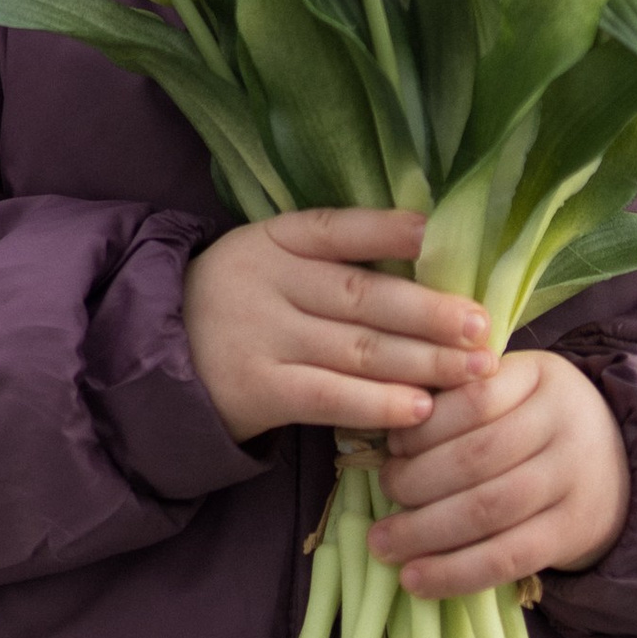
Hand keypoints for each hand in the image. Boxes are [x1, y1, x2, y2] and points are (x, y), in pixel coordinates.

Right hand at [183, 209, 495, 444]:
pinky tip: (420, 409)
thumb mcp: (268, 261)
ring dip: (422, 362)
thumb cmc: (238, 304)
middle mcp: (268, 283)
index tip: (439, 237)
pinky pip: (328, 397)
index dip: (388, 230)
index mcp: (273, 240)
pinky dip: (378, 404)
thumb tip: (426, 263)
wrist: (154, 359)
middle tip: (482, 326)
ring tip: (473, 371)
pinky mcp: (259, 389)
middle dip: (430, 313)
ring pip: (356, 349)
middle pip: (362, 296)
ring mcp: (262, 337)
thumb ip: (330, 259)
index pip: (337, 228)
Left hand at [369, 350, 629, 598]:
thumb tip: (388, 428)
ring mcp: (572, 482)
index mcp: (543, 377)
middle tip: (385, 490)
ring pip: (488, 509)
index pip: (475, 398)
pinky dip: (455, 573)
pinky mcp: (572, 534)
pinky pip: (507, 557)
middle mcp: (564, 425)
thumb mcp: (518, 387)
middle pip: (476, 456)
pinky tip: (415, 580)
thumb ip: (464, 394)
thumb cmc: (543, 421)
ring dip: (425, 531)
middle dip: (417, 480)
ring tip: (384, 543)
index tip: (392, 444)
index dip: (425, 426)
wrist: (622, 464)